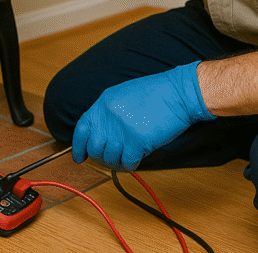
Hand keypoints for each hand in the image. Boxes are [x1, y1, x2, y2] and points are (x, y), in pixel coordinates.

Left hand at [72, 61, 214, 171]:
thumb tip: (101, 135)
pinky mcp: (137, 142)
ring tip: (127, 158)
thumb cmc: (157, 94)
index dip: (79, 146)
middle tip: (110, 159)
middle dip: (100, 157)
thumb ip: (109, 113)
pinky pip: (126, 163)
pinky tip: (136, 159)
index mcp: (104, 102)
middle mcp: (109, 116)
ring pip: (110, 158)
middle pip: (94, 147)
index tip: (79, 157)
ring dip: (117, 162)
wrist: (179, 93)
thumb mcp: (124, 95)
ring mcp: (122, 129)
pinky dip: (130, 165)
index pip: (82, 128)